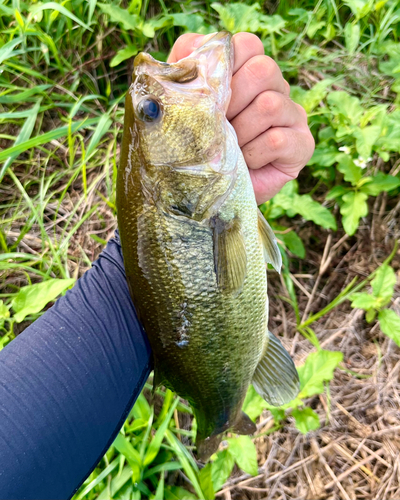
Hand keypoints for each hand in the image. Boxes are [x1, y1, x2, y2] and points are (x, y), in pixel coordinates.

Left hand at [168, 33, 314, 203]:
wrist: (213, 189)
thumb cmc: (201, 144)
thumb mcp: (186, 104)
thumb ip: (188, 69)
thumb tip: (197, 44)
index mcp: (250, 71)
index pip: (248, 45)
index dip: (225, 66)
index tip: (208, 94)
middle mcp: (277, 87)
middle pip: (263, 70)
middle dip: (231, 102)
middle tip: (218, 126)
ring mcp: (293, 115)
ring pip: (269, 105)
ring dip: (240, 132)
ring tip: (230, 149)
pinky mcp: (302, 144)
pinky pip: (277, 139)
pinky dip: (252, 154)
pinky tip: (245, 163)